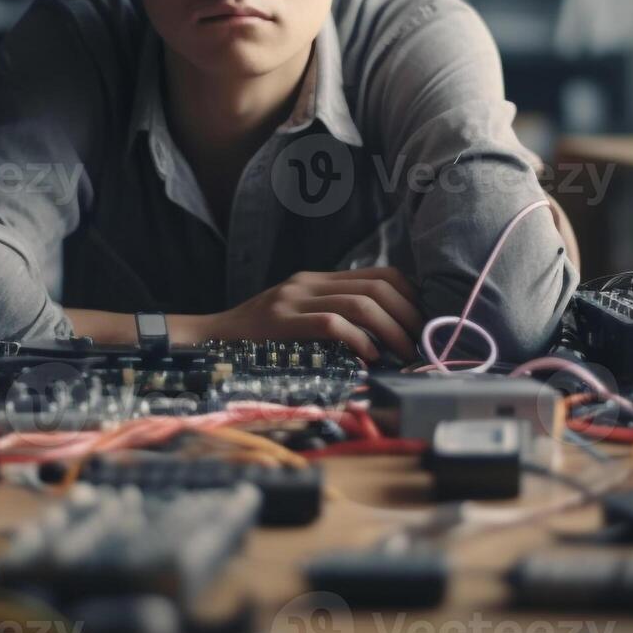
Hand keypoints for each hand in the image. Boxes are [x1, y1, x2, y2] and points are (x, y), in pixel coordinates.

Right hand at [194, 267, 423, 361]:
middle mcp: (309, 282)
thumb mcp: (297, 318)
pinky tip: (370, 358)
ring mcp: (295, 299)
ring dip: (391, 331)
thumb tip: (383, 337)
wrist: (209, 339)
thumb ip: (332, 317)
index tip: (422, 324)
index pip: (381, 274)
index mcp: (318, 279)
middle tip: (420, 344)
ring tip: (403, 355)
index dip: (410, 297)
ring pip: (361, 304)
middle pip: (378, 286)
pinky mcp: (283, 321)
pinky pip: (333, 324)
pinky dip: (360, 341)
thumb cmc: (258, 338)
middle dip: (408, 316)